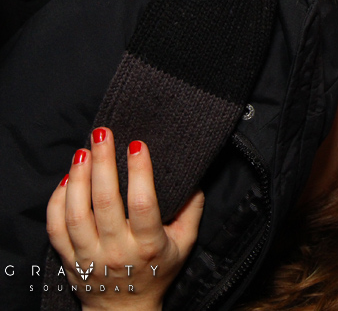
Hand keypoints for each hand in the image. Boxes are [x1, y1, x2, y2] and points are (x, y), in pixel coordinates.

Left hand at [46, 128, 203, 310]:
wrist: (125, 310)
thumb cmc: (159, 271)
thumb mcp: (185, 243)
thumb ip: (192, 210)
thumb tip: (193, 178)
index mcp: (149, 246)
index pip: (142, 204)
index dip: (139, 172)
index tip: (137, 145)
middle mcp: (117, 251)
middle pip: (104, 202)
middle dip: (103, 163)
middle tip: (103, 134)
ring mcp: (89, 256)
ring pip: (75, 213)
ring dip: (78, 177)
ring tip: (84, 151)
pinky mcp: (69, 259)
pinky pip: (56, 227)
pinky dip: (58, 199)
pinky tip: (68, 178)